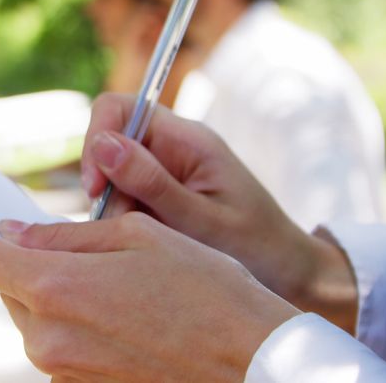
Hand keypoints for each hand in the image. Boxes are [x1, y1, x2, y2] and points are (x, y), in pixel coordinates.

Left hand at [0, 214, 298, 381]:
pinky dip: (76, 325)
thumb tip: (15, 231)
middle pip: (5, 287)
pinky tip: (121, 315)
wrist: (251, 361)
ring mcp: (63, 371)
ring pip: (34, 317)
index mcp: (54, 289)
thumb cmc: (205, 289)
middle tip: (74, 245)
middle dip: (27, 260)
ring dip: (55, 294)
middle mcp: (46, 338)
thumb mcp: (137, 235)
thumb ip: (65, 234)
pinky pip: (60, 346)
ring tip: (112, 283)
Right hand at [80, 93, 357, 331]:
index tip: (95, 189)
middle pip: (106, 148)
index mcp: (187, 139)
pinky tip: (149, 250)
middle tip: (130, 234)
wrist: (290, 277)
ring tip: (152, 248)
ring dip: (116, 216)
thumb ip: (151, 183)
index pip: (119, 108)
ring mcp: (163, 174)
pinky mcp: (158, 199)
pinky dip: (124, 228)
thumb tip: (103, 143)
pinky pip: (123, 204)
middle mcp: (171, 149)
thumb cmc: (258, 248)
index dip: (95, 139)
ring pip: (110, 182)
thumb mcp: (203, 221)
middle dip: (106, 192)